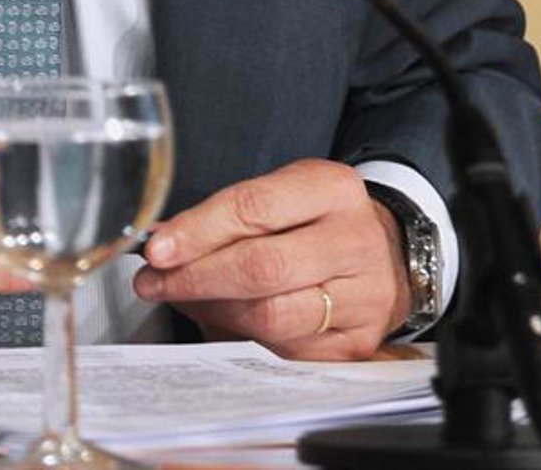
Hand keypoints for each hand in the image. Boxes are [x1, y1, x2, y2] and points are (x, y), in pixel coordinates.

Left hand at [132, 158, 408, 360]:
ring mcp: (362, 298)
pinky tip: (223, 320)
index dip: (198, 231)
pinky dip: (244, 339)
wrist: (386, 254)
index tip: (157, 249)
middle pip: (262, 268)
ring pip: (272, 317)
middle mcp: (354, 241)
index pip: (254, 207)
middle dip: (197, 278)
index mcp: (332, 188)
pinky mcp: (357, 344)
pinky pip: (286, 351)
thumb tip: (164, 243)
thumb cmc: (319, 220)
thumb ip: (228, 216)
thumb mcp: (284, 194)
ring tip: (184, 299)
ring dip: (214, 312)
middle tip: (154, 282)